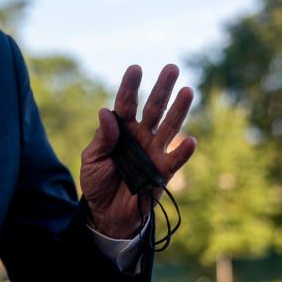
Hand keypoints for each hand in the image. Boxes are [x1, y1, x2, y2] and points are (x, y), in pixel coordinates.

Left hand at [80, 64, 195, 238]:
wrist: (106, 213)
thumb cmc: (97, 182)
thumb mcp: (91, 159)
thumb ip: (102, 138)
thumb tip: (106, 112)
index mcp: (121, 129)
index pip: (126, 103)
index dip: (130, 87)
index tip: (136, 68)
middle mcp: (140, 136)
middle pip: (153, 108)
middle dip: (162, 89)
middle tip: (172, 68)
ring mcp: (154, 152)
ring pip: (169, 127)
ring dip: (179, 110)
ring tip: (188, 91)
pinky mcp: (163, 171)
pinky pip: (176, 159)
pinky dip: (183, 151)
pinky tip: (189, 140)